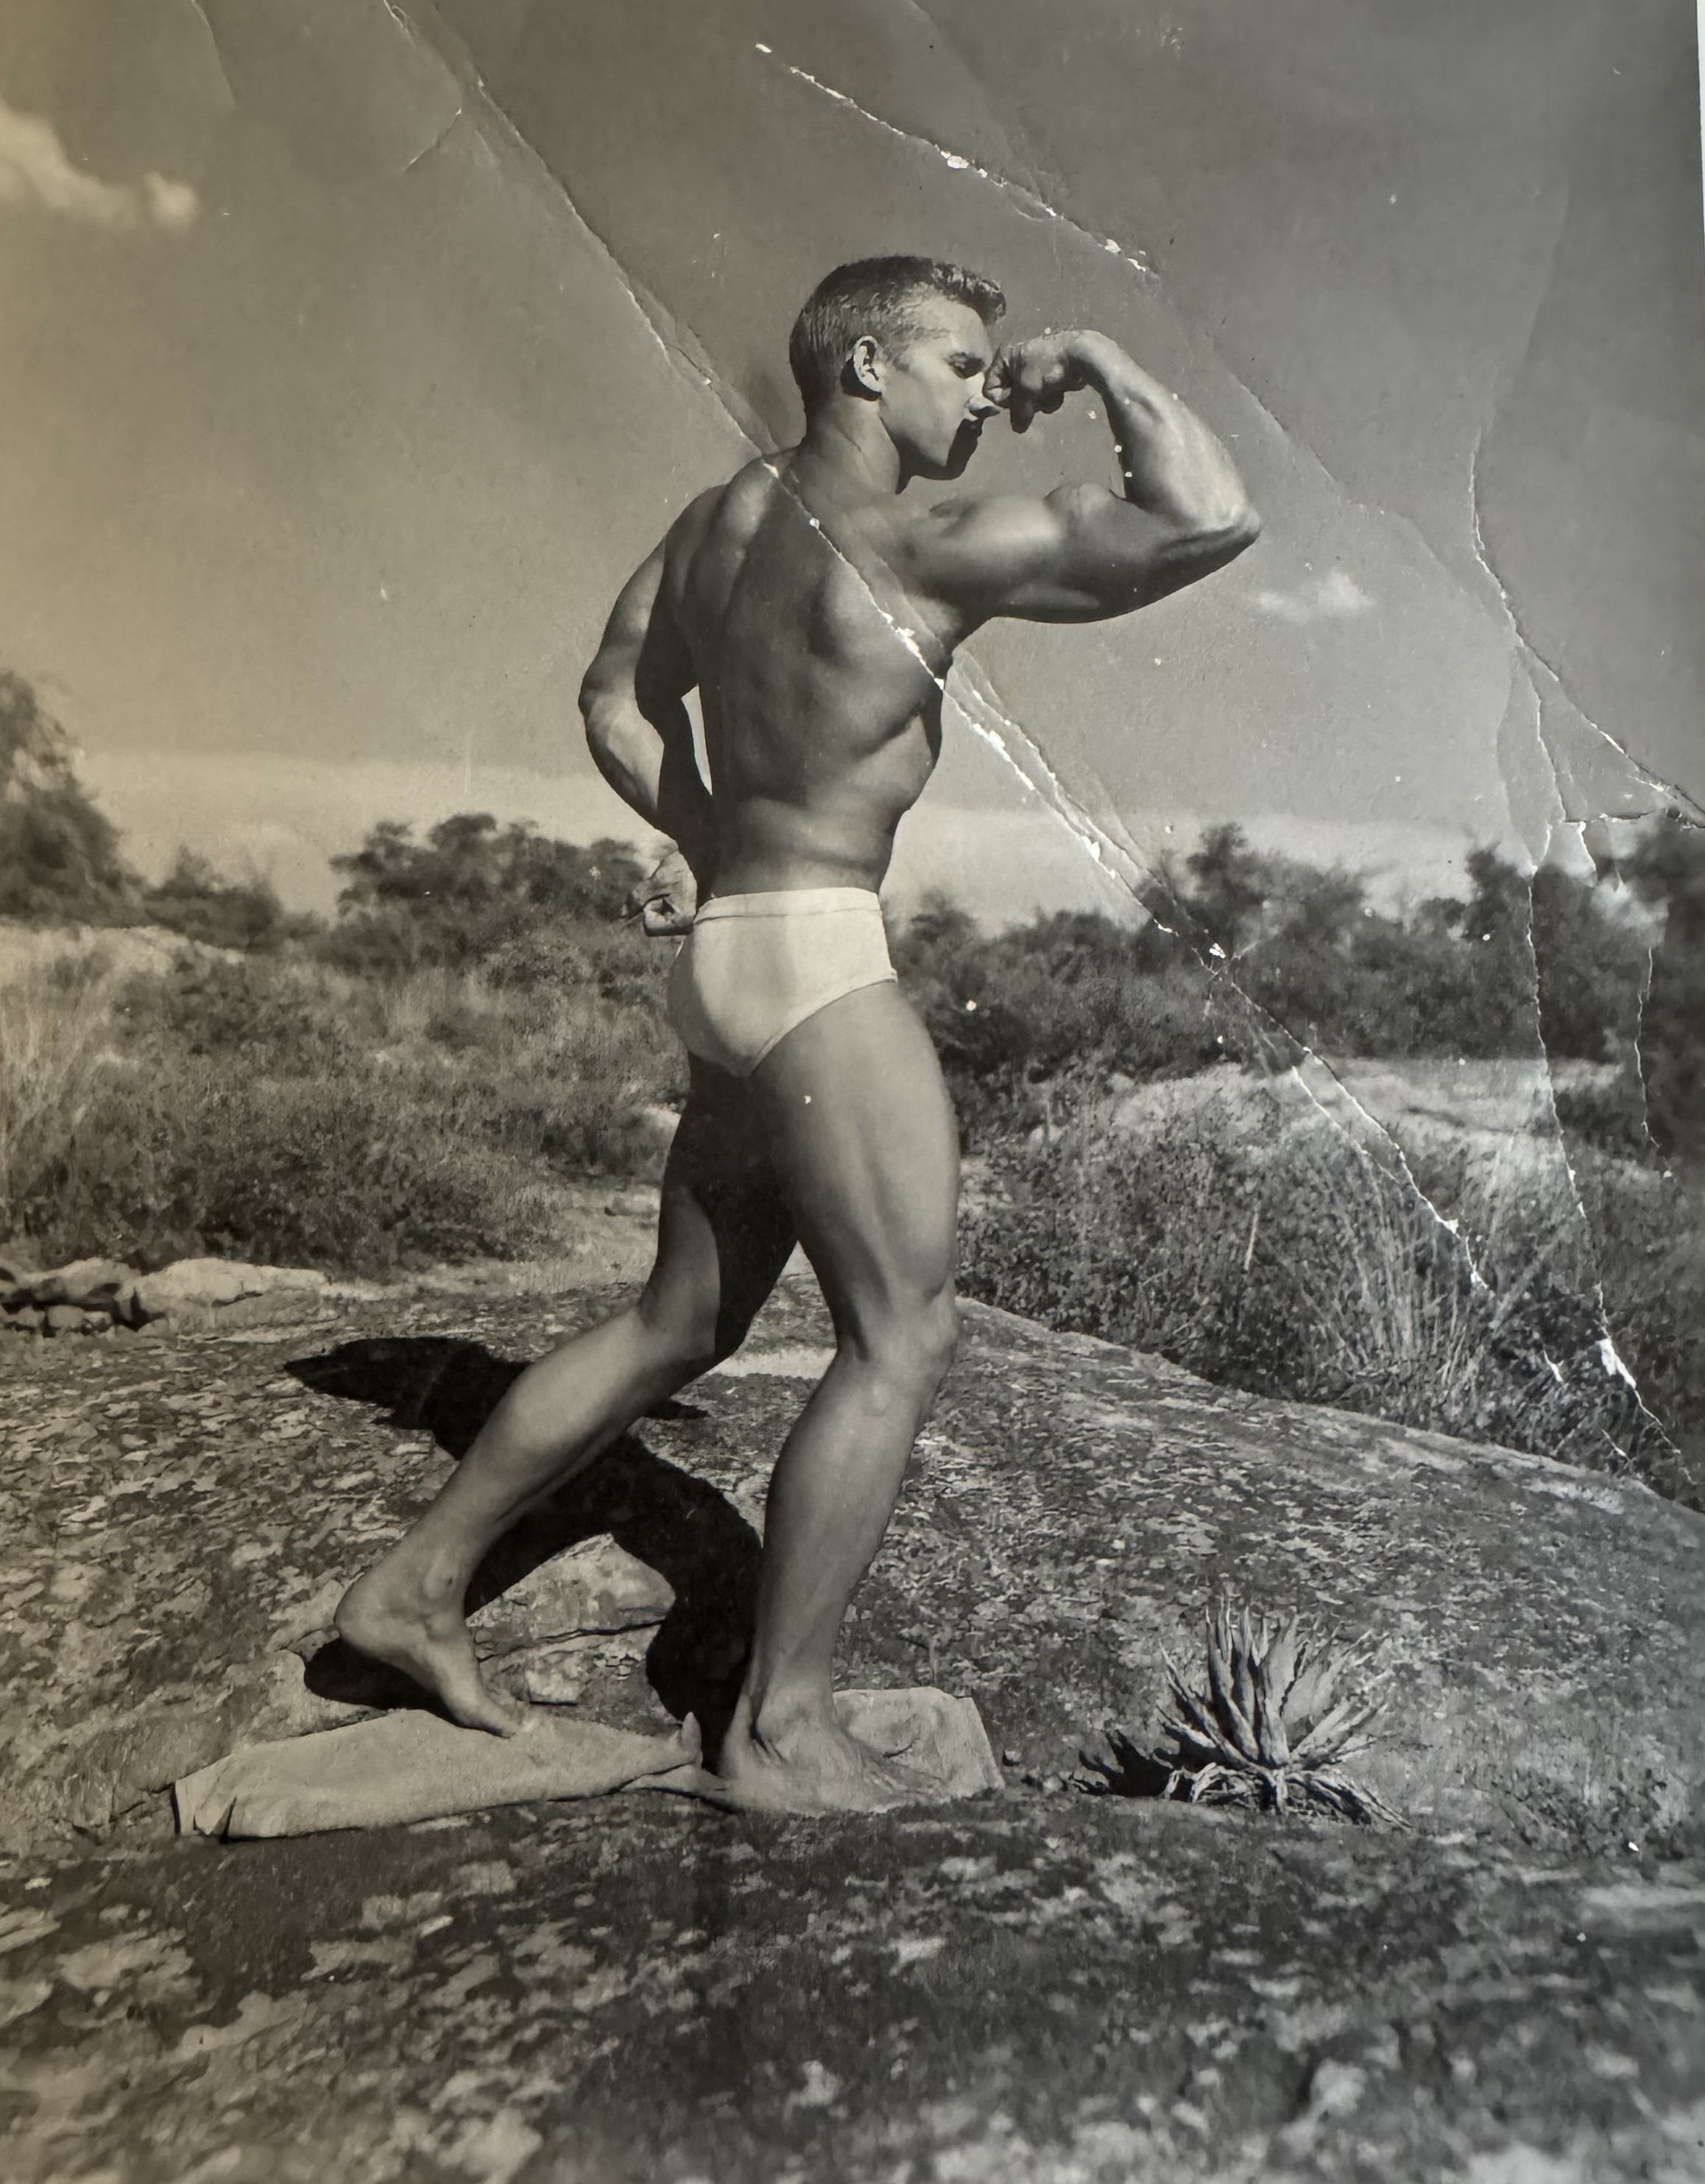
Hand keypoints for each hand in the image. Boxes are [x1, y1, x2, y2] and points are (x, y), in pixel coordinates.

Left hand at [627, 845, 698, 936]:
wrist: (703, 856)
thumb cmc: (681, 866)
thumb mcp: (655, 881)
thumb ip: (637, 899)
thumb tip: (622, 916)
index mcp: (683, 921)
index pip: (650, 927)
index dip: (649, 907)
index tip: (663, 892)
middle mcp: (690, 927)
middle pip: (655, 927)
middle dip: (656, 908)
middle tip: (670, 891)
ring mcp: (691, 924)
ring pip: (661, 923)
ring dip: (661, 906)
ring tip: (675, 891)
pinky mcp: (690, 919)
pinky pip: (668, 919)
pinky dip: (667, 906)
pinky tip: (678, 894)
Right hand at [983, 332, 1100, 432]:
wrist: (1082, 356)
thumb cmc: (1047, 369)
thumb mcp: (1026, 392)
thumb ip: (1017, 412)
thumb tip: (1019, 428)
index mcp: (1004, 357)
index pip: (990, 389)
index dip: (1003, 400)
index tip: (1015, 400)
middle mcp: (1017, 360)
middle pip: (1011, 395)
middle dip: (1025, 402)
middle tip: (1033, 399)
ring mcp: (1035, 368)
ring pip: (1029, 398)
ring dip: (1040, 401)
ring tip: (1049, 394)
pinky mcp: (1051, 375)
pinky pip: (1044, 394)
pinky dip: (1051, 396)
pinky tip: (1060, 391)